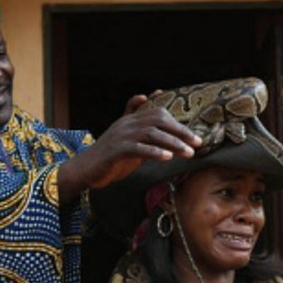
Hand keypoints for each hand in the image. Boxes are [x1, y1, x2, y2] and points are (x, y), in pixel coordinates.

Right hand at [58, 94, 201, 201]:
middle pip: (158, 120)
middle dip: (180, 131)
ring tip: (188, 153)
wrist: (85, 170)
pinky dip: (154, 152)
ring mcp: (120, 136)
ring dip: (172, 143)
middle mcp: (126, 124)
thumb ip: (145, 134)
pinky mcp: (115, 151)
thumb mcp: (130, 143)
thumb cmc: (110, 158)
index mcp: (130, 120)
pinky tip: (167, 157)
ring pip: (151, 134)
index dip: (177, 121)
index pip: (158, 112)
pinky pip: (138, 148)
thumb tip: (165, 136)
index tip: (194, 135)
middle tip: (197, 143)